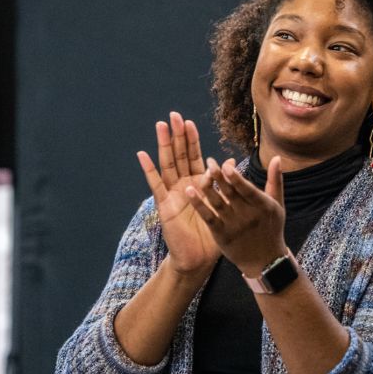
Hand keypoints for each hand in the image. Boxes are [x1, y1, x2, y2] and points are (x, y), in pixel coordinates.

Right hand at [137, 112, 218, 275]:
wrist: (199, 258)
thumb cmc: (214, 233)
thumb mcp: (223, 205)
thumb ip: (225, 184)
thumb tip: (230, 162)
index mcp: (199, 184)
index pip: (194, 157)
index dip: (191, 140)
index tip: (189, 122)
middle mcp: (184, 185)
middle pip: (179, 155)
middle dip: (177, 135)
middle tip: (174, 115)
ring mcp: (172, 193)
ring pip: (167, 164)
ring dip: (164, 145)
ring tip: (160, 126)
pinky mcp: (164, 205)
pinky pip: (155, 184)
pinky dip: (148, 169)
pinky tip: (142, 154)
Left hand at [187, 157, 289, 277]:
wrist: (265, 261)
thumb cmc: (272, 228)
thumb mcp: (277, 205)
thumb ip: (275, 180)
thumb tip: (277, 157)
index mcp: (263, 206)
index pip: (247, 189)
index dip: (236, 177)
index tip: (226, 164)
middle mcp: (248, 216)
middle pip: (231, 193)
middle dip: (220, 176)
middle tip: (210, 161)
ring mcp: (234, 226)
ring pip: (218, 203)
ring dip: (207, 187)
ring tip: (200, 173)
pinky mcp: (222, 235)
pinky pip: (208, 217)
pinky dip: (199, 204)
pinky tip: (189, 191)